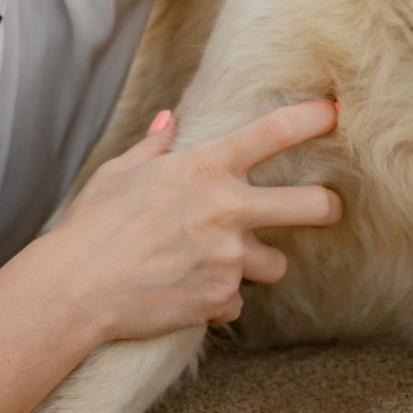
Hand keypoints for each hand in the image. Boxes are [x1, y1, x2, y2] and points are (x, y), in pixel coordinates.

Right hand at [43, 98, 342, 342]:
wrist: (77, 287)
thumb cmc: (92, 224)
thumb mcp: (120, 173)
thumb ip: (154, 147)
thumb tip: (170, 122)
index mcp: (205, 168)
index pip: (276, 132)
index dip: (314, 118)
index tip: (335, 112)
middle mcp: (228, 209)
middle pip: (314, 206)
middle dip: (329, 206)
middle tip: (328, 208)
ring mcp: (230, 258)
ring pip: (278, 264)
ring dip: (258, 264)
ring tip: (222, 262)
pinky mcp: (221, 299)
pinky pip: (236, 300)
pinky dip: (217, 298)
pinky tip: (186, 292)